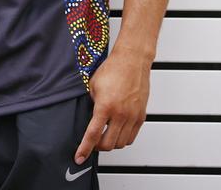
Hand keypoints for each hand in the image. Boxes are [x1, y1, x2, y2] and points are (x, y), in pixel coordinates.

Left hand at [74, 48, 150, 163]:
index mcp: (105, 107)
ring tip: (104, 137)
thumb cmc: (112, 70)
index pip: (93, 135)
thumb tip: (88, 118)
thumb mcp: (92, 86)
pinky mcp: (141, 116)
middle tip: (92, 144)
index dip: (84, 149)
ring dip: (111, 144)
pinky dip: (123, 139)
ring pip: (121, 143)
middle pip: (108, 144)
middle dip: (97, 148)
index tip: (79, 157)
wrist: (131, 62)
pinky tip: (116, 133)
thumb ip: (90, 104)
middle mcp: (120, 114)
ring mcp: (132, 116)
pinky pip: (132, 137)